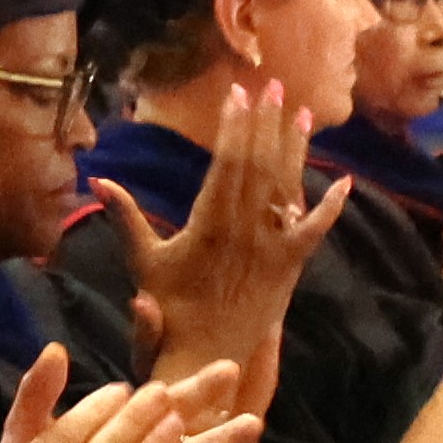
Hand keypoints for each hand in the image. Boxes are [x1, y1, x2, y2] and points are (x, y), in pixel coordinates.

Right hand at [106, 81, 340, 415]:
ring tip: (303, 112)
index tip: (238, 94)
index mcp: (208, 224)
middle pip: (260, 166)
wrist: (203, 357)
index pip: (226, 164)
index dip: (234, 127)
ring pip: (287, 188)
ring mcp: (271, 248)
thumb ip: (125, 218)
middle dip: (266, 123)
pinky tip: (343, 182)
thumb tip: (99, 180)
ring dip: (296, 149)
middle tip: (274, 85)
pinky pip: (314, 231)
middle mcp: (244, 231)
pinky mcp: (290, 267)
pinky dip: (330, 207)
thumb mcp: (143, 261)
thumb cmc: (167, 310)